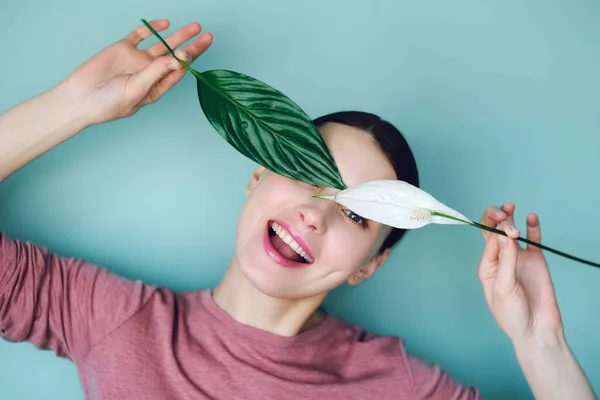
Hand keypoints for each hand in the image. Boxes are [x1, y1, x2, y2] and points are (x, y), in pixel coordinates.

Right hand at [61, 19, 212, 125]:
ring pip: (162, 45)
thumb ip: (155, 74)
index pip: (178, 73)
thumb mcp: (136, 91)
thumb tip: (176, 60)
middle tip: (207, 37)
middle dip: (192, 47)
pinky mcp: (123, 49)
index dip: (188, 62)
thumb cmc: (108, 104)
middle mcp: (150, 73)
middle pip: (175, 57)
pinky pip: (140, 36)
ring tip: (195, 27)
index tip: (193, 51)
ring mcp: (137, 60)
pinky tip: (165, 24)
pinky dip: (152, 29)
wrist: (79, 98)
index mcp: (156, 88)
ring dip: (178, 36)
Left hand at [477, 203, 562, 344]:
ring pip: (512, 232)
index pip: (488, 240)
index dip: (493, 229)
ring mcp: (518, 258)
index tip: (503, 226)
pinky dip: (532, 228)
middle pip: (494, 232)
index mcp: (488, 266)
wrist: (537, 330)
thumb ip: (506, 261)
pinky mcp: (535, 260)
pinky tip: (531, 217)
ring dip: (509, 218)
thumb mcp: (504, 288)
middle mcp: (501, 259)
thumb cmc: (512, 314)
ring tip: (510, 208)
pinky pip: (533, 240)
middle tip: (504, 212)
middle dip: (496, 218)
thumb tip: (504, 235)